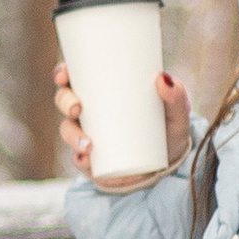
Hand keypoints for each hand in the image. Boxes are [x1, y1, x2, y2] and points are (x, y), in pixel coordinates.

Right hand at [52, 58, 190, 188]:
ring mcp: (89, 137)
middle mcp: (90, 113)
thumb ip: (175, 95)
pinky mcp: (93, 161)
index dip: (62, 74)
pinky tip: (85, 160)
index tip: (63, 75)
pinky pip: (78, 159)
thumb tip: (160, 77)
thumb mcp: (176, 112)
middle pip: (64, 101)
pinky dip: (79, 159)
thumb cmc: (169, 128)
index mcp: (103, 92)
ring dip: (70, 135)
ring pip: (67, 130)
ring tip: (88, 143)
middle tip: (77, 108)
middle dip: (64, 102)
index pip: (75, 78)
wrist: (171, 164)